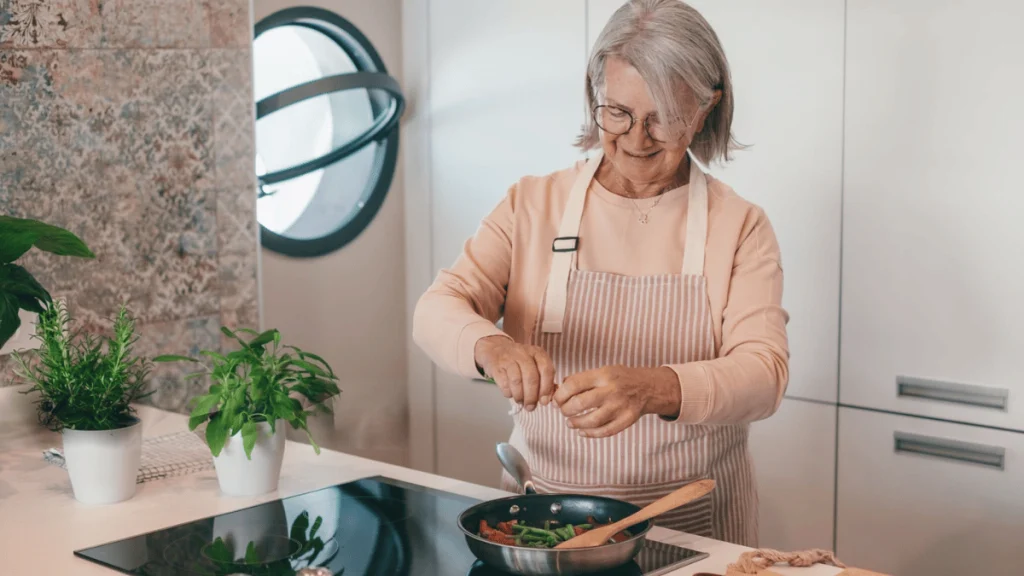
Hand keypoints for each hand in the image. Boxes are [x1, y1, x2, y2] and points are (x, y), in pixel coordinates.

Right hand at [475, 336, 555, 410]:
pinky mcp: (496, 366)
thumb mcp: (534, 364)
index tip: (544, 401)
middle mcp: (523, 353)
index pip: (546, 369)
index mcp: (537, 352)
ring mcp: (508, 358)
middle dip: (532, 396)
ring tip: (520, 401)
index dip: (546, 388)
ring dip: (520, 396)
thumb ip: (543, 379)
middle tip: (530, 407)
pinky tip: (510, 394)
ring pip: (517, 381)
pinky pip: (504, 383)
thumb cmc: (520, 361)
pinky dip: (508, 392)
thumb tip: (546, 400)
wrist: (496, 349)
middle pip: (531, 377)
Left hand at [553, 365, 680, 437]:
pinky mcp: (627, 420)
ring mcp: (620, 407)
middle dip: (565, 409)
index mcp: (604, 375)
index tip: (556, 399)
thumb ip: (581, 379)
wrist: (647, 387)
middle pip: (580, 403)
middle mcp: (612, 390)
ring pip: (591, 420)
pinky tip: (582, 431)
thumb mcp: (602, 371)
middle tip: (562, 410)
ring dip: (575, 423)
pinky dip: (590, 434)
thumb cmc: (619, 378)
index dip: (560, 394)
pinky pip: (604, 431)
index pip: (574, 384)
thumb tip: (558, 389)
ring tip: (570, 422)